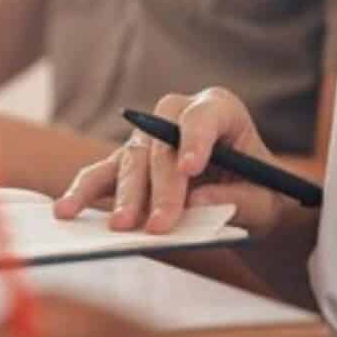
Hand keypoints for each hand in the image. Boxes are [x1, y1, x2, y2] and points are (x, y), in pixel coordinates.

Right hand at [54, 88, 283, 235]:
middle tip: (159, 224)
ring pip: (130, 158)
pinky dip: (84, 192)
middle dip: (160, 186)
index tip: (191, 168)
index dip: (195, 138)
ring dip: (124, 194)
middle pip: (161, 143)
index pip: (203, 116)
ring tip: (120, 227)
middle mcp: (178, 115)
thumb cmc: (261, 192)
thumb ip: (242, 200)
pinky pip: (101, 174)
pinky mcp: (126, 163)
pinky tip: (67, 210)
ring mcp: (148, 138)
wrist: (245, 196)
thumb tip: (199, 201)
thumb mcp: (268, 201)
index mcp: (220, 110)